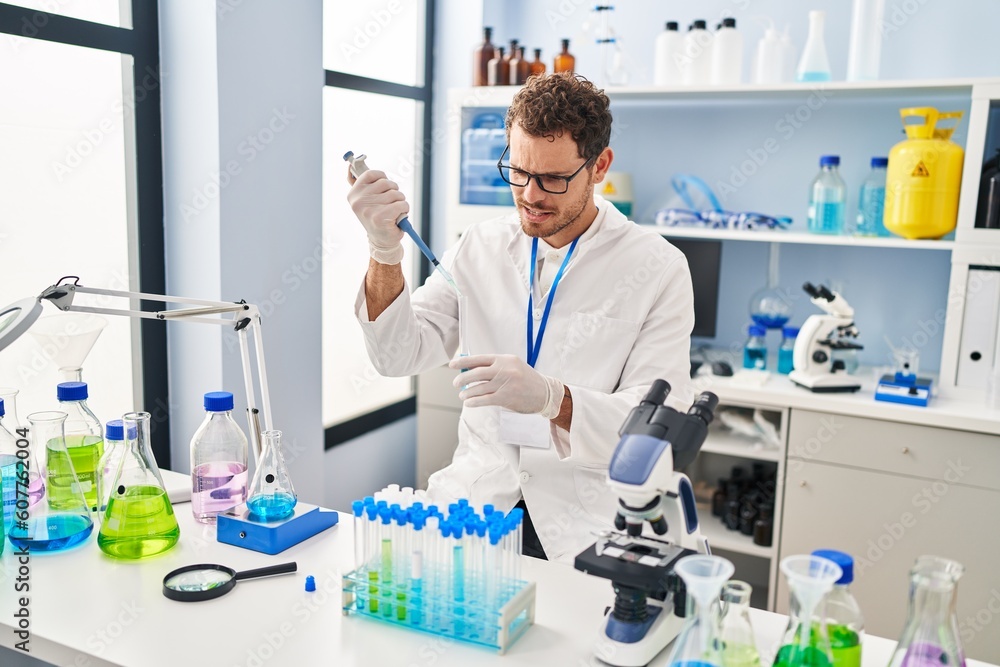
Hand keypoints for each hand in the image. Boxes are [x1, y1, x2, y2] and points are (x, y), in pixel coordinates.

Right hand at [346, 168, 406, 263]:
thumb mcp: (366, 200)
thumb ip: (361, 184)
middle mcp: (358, 201)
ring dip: (400, 201)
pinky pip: (401, 204)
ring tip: (394, 211)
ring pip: (396, 193)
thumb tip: (349, 165)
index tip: (384, 187)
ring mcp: (369, 209)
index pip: (371, 174)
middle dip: (394, 191)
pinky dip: (404, 209)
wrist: (382, 241)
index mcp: (353, 194)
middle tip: (390, 203)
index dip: (383, 178)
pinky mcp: (380, 217)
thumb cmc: (377, 217)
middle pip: (386, 183)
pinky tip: (399, 216)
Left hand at [449, 354, 563, 418]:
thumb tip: (471, 370)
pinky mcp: (505, 397)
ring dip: (467, 392)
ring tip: (462, 395)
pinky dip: (473, 401)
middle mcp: (504, 370)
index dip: (463, 362)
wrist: (545, 393)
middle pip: (476, 373)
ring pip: (478, 388)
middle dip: (462, 379)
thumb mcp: (513, 366)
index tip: (452, 365)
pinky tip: (469, 402)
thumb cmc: (526, 379)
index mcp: (504, 359)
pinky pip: (484, 399)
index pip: (479, 358)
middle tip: (456, 383)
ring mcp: (504, 384)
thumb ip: (495, 366)